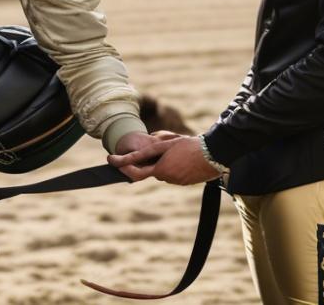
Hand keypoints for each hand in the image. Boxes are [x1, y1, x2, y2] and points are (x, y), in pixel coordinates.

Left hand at [108, 135, 222, 184]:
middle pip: (149, 170)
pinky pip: (172, 174)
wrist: (214, 155)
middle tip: (154, 151)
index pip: (134, 168)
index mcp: (160, 166)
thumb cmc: (191, 145)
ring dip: (163, 163)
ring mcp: (175, 181)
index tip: (109, 159)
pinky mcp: (183, 183)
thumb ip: (153, 144)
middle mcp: (165, 176)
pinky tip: (184, 159)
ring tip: (178, 151)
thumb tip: (146, 144)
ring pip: (162, 171)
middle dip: (149, 161)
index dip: (120, 163)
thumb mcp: (169, 140)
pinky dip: (173, 167)